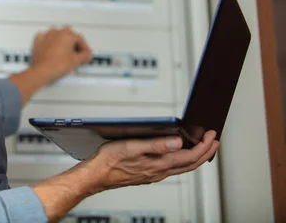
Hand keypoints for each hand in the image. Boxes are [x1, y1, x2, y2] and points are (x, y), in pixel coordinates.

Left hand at [30, 26, 92, 83]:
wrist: (41, 71)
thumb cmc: (56, 65)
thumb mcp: (76, 61)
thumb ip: (84, 56)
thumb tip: (86, 55)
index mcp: (66, 34)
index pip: (80, 38)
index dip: (85, 47)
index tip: (86, 53)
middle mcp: (56, 32)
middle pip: (69, 35)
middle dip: (74, 43)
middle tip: (77, 53)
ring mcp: (46, 36)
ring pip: (57, 35)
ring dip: (62, 42)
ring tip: (66, 52)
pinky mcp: (38, 42)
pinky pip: (45, 38)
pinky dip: (50, 42)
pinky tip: (52, 48)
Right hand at [88, 131, 219, 190]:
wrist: (97, 175)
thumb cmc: (110, 160)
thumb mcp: (133, 146)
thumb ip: (157, 145)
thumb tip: (178, 142)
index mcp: (159, 163)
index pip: (189, 155)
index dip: (204, 146)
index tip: (212, 135)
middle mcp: (160, 171)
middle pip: (190, 164)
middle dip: (205, 152)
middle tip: (214, 141)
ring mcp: (154, 174)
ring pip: (183, 167)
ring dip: (195, 157)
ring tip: (202, 148)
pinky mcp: (148, 174)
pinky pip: (173, 169)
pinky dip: (182, 161)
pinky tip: (178, 155)